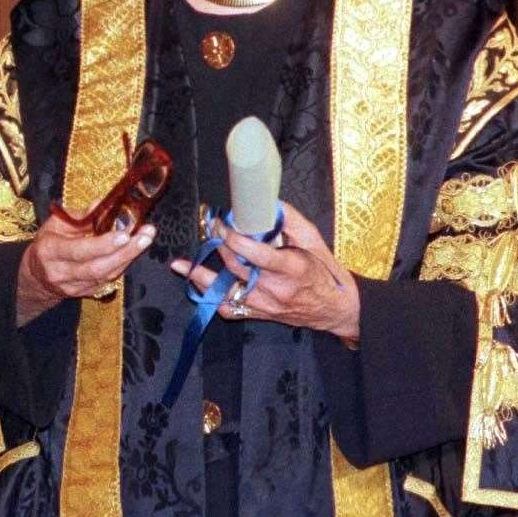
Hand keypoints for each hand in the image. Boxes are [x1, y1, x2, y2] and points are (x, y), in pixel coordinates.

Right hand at [17, 213, 154, 324]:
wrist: (36, 277)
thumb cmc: (47, 245)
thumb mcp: (55, 224)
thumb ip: (80, 216)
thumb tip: (102, 204)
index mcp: (49, 251)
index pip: (78, 251)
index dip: (102, 244)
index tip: (123, 234)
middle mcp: (62, 272)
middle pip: (97, 267)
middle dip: (125, 252)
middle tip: (145, 235)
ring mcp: (75, 286)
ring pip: (107, 275)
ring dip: (129, 257)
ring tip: (146, 239)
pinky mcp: (87, 293)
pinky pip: (110, 280)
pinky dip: (124, 264)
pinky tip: (135, 250)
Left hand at [168, 200, 359, 343]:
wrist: (337, 311)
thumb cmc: (327, 273)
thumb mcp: (315, 241)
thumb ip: (291, 221)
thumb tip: (268, 201)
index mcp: (291, 268)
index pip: (256, 254)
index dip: (234, 238)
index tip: (223, 224)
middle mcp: (274, 289)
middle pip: (236, 267)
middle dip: (219, 245)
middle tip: (209, 227)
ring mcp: (264, 305)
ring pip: (225, 290)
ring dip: (200, 276)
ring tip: (180, 265)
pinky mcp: (259, 314)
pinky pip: (228, 309)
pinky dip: (210, 298)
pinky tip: (196, 287)